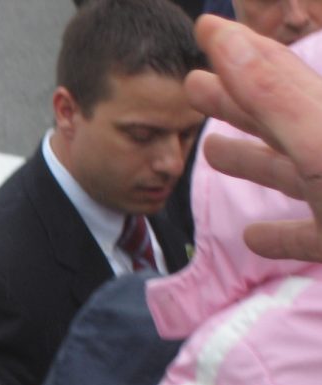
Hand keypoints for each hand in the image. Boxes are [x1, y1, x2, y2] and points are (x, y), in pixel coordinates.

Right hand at [185, 14, 321, 261]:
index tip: (206, 29)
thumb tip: (223, 36)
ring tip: (211, 151)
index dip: (245, 49)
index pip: (286, 71)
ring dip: (252, 161)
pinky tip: (254, 236)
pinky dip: (283, 233)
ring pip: (297, 172)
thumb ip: (275, 92)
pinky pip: (315, 232)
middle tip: (193, 87)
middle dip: (241, 102)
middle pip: (289, 115)